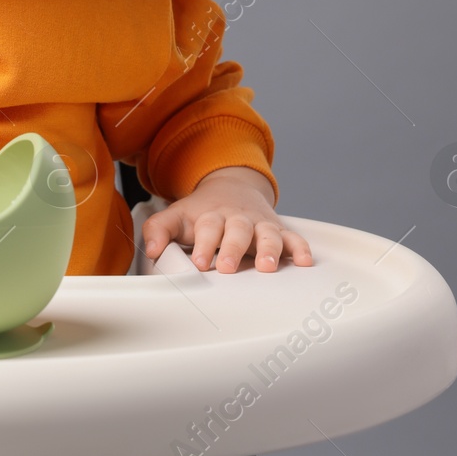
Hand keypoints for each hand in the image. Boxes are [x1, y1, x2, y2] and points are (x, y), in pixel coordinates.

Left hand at [142, 166, 312, 273]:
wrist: (231, 188)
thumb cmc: (201, 212)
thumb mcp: (175, 217)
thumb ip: (158, 231)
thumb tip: (151, 251)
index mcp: (210, 216)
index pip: (207, 228)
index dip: (204, 245)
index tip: (199, 262)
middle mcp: (237, 219)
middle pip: (236, 231)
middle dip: (232, 249)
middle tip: (226, 267)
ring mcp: (259, 224)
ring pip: (267, 234)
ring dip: (268, 249)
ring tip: (267, 266)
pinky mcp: (278, 230)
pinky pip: (293, 237)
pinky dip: (301, 248)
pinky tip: (304, 261)